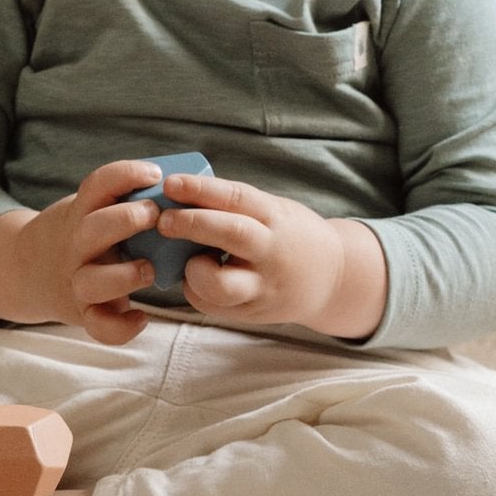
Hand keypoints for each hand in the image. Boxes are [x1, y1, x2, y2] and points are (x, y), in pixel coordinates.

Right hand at [0, 158, 166, 345]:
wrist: (26, 270)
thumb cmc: (80, 234)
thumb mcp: (88, 207)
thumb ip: (121, 198)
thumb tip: (184, 183)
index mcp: (80, 213)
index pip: (98, 184)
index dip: (126, 174)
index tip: (155, 174)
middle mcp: (76, 246)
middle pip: (92, 230)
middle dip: (126, 219)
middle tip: (155, 215)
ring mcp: (77, 281)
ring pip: (92, 282)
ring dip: (123, 276)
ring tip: (150, 269)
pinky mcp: (83, 313)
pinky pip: (99, 326)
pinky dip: (121, 327)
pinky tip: (141, 315)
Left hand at [155, 173, 387, 338]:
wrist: (333, 279)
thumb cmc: (288, 236)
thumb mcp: (273, 211)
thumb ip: (235, 207)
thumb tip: (175, 195)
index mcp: (275, 217)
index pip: (238, 198)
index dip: (202, 189)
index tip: (172, 183)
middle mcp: (271, 251)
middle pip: (231, 234)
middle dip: (192, 224)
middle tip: (162, 219)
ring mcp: (263, 286)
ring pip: (221, 285)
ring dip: (193, 271)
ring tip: (186, 262)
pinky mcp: (252, 313)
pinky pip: (213, 306)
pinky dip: (195, 290)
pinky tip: (195, 279)